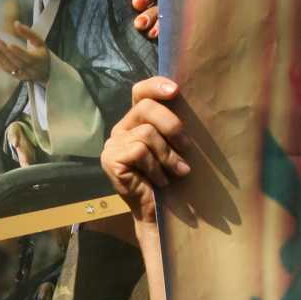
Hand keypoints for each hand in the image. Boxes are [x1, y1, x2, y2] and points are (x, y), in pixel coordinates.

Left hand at [0, 23, 50, 84]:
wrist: (44, 71)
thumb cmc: (40, 53)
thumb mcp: (39, 41)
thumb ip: (28, 32)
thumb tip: (16, 23)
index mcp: (39, 60)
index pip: (28, 58)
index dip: (19, 52)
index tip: (10, 44)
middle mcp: (31, 70)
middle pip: (17, 62)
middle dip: (7, 52)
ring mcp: (24, 75)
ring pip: (11, 68)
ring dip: (0, 58)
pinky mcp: (17, 77)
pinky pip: (7, 70)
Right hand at [100, 77, 189, 225]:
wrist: (156, 213)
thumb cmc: (169, 178)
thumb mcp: (174, 147)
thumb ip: (173, 128)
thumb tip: (190, 105)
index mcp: (136, 121)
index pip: (140, 92)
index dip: (155, 86)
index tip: (176, 90)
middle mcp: (121, 129)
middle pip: (145, 108)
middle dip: (172, 126)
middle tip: (187, 148)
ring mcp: (113, 145)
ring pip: (146, 133)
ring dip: (168, 156)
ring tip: (176, 173)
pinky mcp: (110, 160)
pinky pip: (139, 152)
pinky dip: (156, 167)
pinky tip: (160, 181)